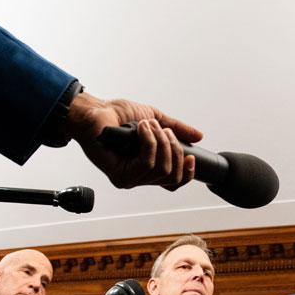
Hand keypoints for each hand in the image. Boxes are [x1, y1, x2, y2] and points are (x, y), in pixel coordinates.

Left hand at [65, 93, 201, 190]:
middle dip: (173, 149)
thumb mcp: (156, 119)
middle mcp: (139, 177)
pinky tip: (142, 130)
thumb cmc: (118, 115)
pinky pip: (147, 163)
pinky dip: (149, 143)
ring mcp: (129, 179)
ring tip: (149, 125)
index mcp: (148, 168)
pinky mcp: (120, 176)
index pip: (174, 183)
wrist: (96, 111)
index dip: (187, 172)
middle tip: (163, 130)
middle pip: (172, 176)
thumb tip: (198, 136)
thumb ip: (177, 129)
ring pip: (161, 168)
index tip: (190, 155)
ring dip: (160, 142)